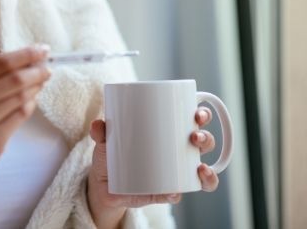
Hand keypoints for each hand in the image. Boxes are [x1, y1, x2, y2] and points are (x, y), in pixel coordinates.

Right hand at [0, 44, 50, 190]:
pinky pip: (21, 115)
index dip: (25, 54)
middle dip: (36, 70)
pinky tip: (33, 100)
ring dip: (36, 87)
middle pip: (14, 78)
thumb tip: (25, 61)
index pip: (0, 63)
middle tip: (49, 67)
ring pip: (20, 97)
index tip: (42, 49)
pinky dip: (31, 104)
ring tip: (43, 81)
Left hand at [86, 108, 220, 228]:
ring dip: (208, 171)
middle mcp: (178, 151)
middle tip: (195, 138)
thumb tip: (98, 125)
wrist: (104, 183)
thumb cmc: (112, 153)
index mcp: (169, 131)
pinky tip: (175, 192)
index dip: (202, 116)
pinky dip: (179, 193)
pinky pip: (180, 193)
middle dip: (206, 139)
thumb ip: (101, 131)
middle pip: (203, 143)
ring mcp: (175, 172)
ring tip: (200, 168)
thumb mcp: (106, 140)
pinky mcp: (165, 191)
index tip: (199, 114)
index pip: (193, 120)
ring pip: (202, 171)